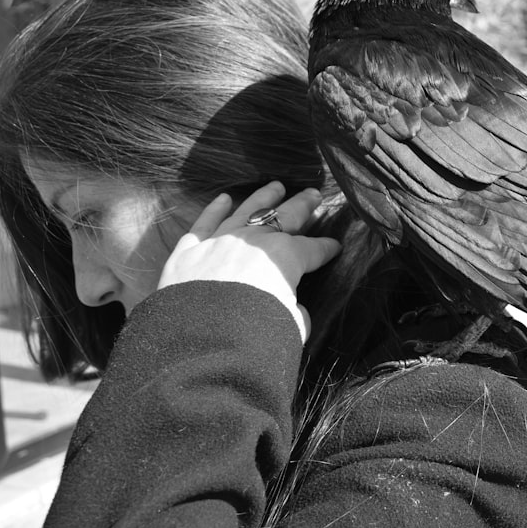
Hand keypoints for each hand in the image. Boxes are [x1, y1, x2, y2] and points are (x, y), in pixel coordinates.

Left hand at [158, 181, 341, 341]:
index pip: (314, 249)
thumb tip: (294, 310)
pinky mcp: (190, 250)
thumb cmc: (255, 335)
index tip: (336, 247)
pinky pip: (204, 224)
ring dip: (263, 198)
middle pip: (284, 217)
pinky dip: (214, 210)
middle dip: (303, 205)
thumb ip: (296, 314)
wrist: (202, 340)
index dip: (327, 248)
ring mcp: (220, 241)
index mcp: (285, 256)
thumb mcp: (292, 328)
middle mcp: (254, 240)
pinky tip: (224, 199)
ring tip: (276, 186)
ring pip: (246, 211)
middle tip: (314, 194)